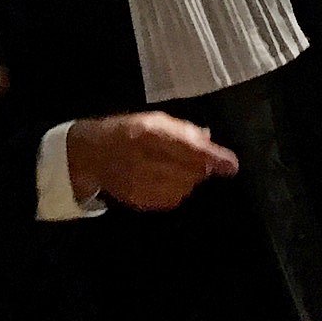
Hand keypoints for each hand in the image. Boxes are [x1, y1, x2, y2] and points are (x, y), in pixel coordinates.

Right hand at [66, 111, 238, 211]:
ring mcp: (141, 182)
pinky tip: (163, 179)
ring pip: (184, 187)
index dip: (213, 157)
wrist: (91, 156)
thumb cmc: (125, 131)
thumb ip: (182, 130)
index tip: (231, 165)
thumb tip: (209, 141)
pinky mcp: (139, 200)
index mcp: (148, 131)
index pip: (189, 147)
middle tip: (198, 161)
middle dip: (201, 167)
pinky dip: (175, 190)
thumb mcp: (153, 120)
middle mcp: (144, 158)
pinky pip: (171, 199)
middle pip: (190, 171)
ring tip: (174, 167)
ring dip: (188, 179)